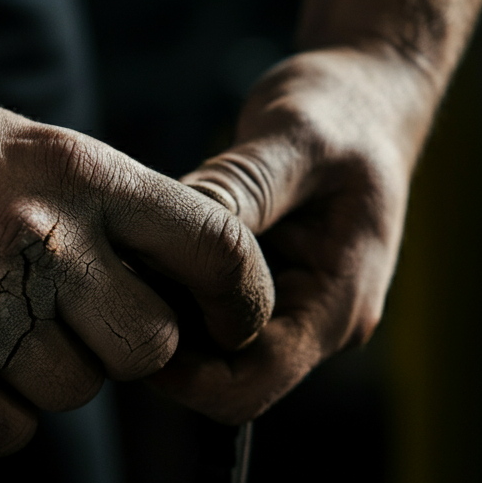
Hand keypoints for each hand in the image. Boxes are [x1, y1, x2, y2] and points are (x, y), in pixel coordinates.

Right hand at [0, 78, 273, 454]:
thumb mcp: (15, 143)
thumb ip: (98, 204)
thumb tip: (171, 269)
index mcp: (75, 175)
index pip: (212, 248)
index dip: (238, 297)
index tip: (230, 323)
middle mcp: (40, 243)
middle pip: (148, 348)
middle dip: (121, 349)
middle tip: (71, 324)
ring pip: (74, 396)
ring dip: (43, 378)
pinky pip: (7, 434)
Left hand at [152, 46, 428, 422]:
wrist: (370, 97)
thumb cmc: (344, 110)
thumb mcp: (295, 137)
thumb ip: (241, 190)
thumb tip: (174, 236)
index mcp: (336, 305)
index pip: (251, 385)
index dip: (183, 378)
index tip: (127, 320)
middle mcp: (315, 321)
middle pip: (226, 381)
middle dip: (167, 350)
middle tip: (111, 291)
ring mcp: (292, 308)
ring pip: (213, 353)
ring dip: (166, 321)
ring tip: (122, 268)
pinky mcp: (268, 288)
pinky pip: (211, 315)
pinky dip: (174, 295)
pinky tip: (142, 255)